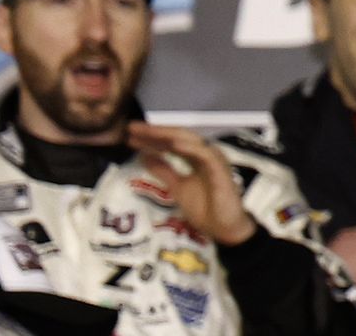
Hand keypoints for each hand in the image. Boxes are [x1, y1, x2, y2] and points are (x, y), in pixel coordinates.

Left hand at [126, 122, 257, 246]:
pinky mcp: (221, 170)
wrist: (224, 229)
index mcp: (196, 157)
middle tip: (132, 127)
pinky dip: (191, 147)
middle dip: (156, 131)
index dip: (152, 137)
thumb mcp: (177, 187)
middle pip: (179, 136)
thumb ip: (163, 171)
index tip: (130, 135)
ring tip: (148, 131)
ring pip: (191, 140)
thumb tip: (143, 156)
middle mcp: (205, 154)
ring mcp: (214, 160)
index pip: (172, 142)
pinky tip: (173, 143)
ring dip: (169, 135)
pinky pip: (206, 154)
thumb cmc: (206, 209)